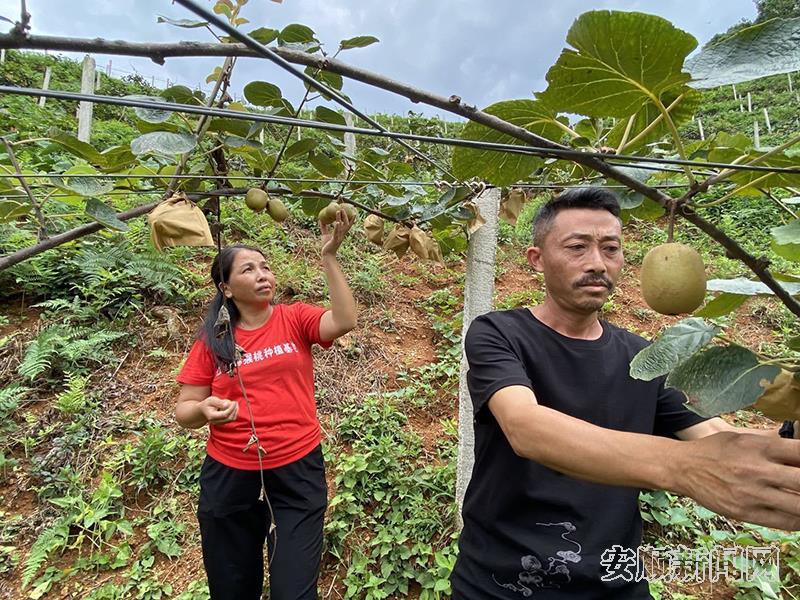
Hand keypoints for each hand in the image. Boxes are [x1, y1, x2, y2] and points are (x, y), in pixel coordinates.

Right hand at [200, 396, 238, 424]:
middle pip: (229, 418)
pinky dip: (234, 412)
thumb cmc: (208, 404)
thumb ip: (219, 402)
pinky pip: (232, 418)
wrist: (204, 410)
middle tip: (234, 402)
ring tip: (232, 403)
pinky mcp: (224, 422)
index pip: (224, 415)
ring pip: (232, 419)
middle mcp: (216, 422)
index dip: (231, 409)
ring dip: (235, 411)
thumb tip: (227, 405)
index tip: (234, 402)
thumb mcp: (211, 400)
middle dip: (234, 410)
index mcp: (212, 416)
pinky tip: (232, 406)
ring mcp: (220, 423)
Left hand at [321, 208, 352, 256]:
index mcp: (340, 233)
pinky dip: (337, 227)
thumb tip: (321, 219)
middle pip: (346, 224)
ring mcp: (339, 237)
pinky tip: (337, 222)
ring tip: (339, 211)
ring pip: (341, 226)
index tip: (352, 212)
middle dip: (345, 215)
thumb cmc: (327, 245)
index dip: (350, 219)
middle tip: (343, 208)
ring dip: (340, 218)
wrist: (327, 255)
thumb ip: (324, 227)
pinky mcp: (335, 240)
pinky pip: (336, 233)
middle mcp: (341, 234)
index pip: (347, 225)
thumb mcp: (325, 234)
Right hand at [678, 432, 799, 529]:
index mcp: (757, 446)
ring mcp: (751, 494)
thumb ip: (771, 442)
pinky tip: (798, 514)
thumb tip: (799, 446)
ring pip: (799, 506)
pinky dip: (798, 520)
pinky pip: (785, 522)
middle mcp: (756, 470)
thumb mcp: (741, 437)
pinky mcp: (745, 513)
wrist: (682, 467)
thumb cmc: (714, 450)